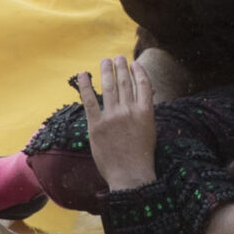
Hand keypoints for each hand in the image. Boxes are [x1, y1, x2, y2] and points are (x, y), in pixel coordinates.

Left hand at [75, 55, 156, 189]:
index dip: (138, 71)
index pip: (143, 84)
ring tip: (105, 62)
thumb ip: (146, 110)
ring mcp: (112, 117)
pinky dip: (85, 86)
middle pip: (124, 82)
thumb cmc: (142, 155)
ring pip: (109, 87)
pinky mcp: (96, 125)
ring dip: (107, 71)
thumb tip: (145, 93)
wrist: (130, 175)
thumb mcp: (150, 130)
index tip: (134, 64)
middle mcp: (129, 110)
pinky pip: (90, 101)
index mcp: (146, 112)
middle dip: (121, 67)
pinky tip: (83, 74)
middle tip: (117, 57)